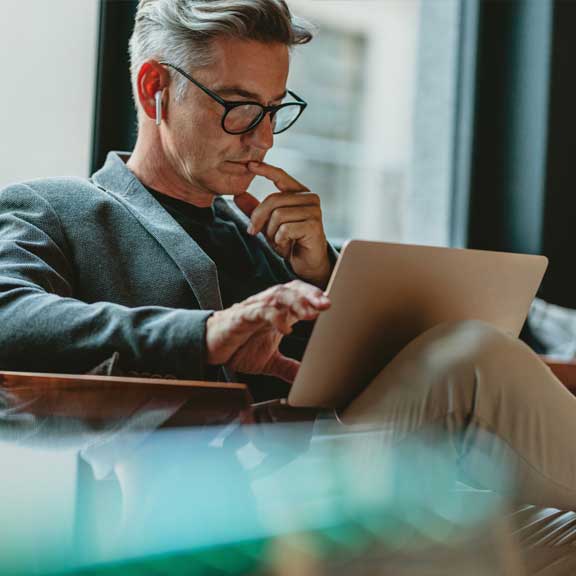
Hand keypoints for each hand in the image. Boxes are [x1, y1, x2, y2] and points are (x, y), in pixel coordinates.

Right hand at [205, 280, 330, 382]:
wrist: (208, 348)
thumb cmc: (238, 347)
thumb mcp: (270, 361)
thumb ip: (289, 368)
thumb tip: (308, 380)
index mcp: (278, 312)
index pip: (300, 295)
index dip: (316, 298)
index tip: (333, 305)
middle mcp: (268, 306)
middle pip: (292, 290)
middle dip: (311, 295)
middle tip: (327, 304)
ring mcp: (254, 309)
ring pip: (277, 295)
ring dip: (296, 301)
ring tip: (310, 311)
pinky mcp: (239, 317)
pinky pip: (258, 311)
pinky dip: (273, 316)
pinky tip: (284, 327)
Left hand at [234, 162, 331, 287]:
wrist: (307, 263)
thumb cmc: (290, 241)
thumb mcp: (268, 224)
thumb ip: (255, 210)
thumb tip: (238, 195)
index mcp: (299, 193)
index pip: (281, 176)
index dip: (265, 169)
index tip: (249, 165)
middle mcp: (309, 198)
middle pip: (273, 200)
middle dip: (258, 218)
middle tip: (253, 232)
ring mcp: (313, 211)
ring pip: (278, 215)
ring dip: (272, 233)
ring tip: (278, 241)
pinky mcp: (314, 225)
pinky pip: (285, 229)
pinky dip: (280, 241)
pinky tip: (287, 246)